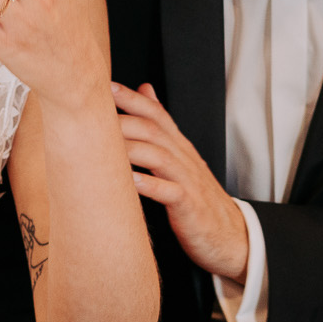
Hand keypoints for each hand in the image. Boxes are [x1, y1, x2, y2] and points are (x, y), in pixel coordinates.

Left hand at [114, 82, 249, 280]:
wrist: (230, 234)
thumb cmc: (198, 197)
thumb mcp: (181, 158)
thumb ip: (162, 127)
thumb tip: (145, 90)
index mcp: (180, 147)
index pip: (157, 114)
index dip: (133, 99)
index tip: (106, 87)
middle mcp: (184, 159)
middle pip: (153, 131)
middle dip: (124, 121)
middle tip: (92, 118)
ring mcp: (188, 181)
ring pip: (159, 157)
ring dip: (131, 149)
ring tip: (104, 147)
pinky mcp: (190, 206)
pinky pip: (170, 192)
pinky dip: (150, 185)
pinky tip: (131, 181)